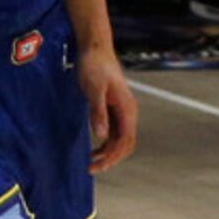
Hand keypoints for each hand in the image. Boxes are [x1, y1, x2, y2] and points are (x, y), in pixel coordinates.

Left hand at [78, 44, 138, 172]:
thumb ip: (98, 112)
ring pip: (121, 139)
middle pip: (126, 144)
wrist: (95, 49)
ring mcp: (121, 110)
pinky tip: (94, 148)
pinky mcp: (113, 108)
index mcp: (127, 108)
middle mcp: (128, 111)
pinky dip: (106, 144)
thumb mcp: (94, 90)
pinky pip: (114, 132)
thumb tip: (102, 136)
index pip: (126, 141)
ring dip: (108, 153)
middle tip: (91, 169)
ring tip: (90, 162)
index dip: (113, 157)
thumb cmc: (95, 67)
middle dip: (111, 159)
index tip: (96, 166)